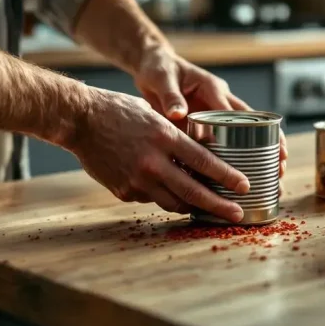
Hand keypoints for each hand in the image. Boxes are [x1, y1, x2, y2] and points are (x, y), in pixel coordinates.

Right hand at [70, 88, 250, 221]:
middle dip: (219, 206)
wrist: (79, 120)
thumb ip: (175, 138)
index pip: (204, 162)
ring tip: (208, 209)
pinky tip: (169, 192)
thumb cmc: (119, 111)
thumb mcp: (154, 116)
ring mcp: (138, 179)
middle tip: (237, 214)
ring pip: (174, 203)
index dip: (227, 177)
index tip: (244, 186)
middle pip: (194, 191)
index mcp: (165, 138)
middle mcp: (154, 162)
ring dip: (193, 207)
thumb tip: (199, 157)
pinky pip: (151, 199)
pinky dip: (163, 197)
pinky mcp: (124, 191)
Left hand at [133, 47, 288, 175]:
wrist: (152, 66)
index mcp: (211, 87)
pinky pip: (227, 140)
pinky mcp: (209, 122)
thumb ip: (170, 96)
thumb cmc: (158, 68)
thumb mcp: (161, 78)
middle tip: (281, 163)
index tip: (263, 144)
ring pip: (246, 132)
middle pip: (253, 121)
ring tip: (274, 175)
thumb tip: (178, 114)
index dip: (251, 127)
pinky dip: (237, 156)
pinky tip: (243, 176)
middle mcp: (220, 99)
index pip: (234, 109)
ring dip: (261, 151)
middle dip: (270, 141)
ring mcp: (217, 111)